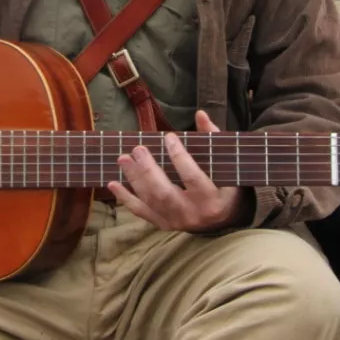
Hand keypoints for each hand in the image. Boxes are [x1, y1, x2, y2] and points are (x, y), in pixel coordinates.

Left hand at [108, 110, 251, 232]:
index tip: (169, 136)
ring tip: (123, 158)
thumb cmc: (225, 185)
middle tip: (138, 149)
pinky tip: (113, 183)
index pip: (192, 177)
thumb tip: (200, 114)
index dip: (179, 156)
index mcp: (212, 199)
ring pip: (151, 201)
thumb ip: (213, 138)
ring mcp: (177, 222)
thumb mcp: (226, 164)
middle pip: (164, 193)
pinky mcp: (164, 225)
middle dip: (148, 170)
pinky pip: (142, 212)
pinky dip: (126, 198)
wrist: (224, 219)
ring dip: (134, 179)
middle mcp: (193, 214)